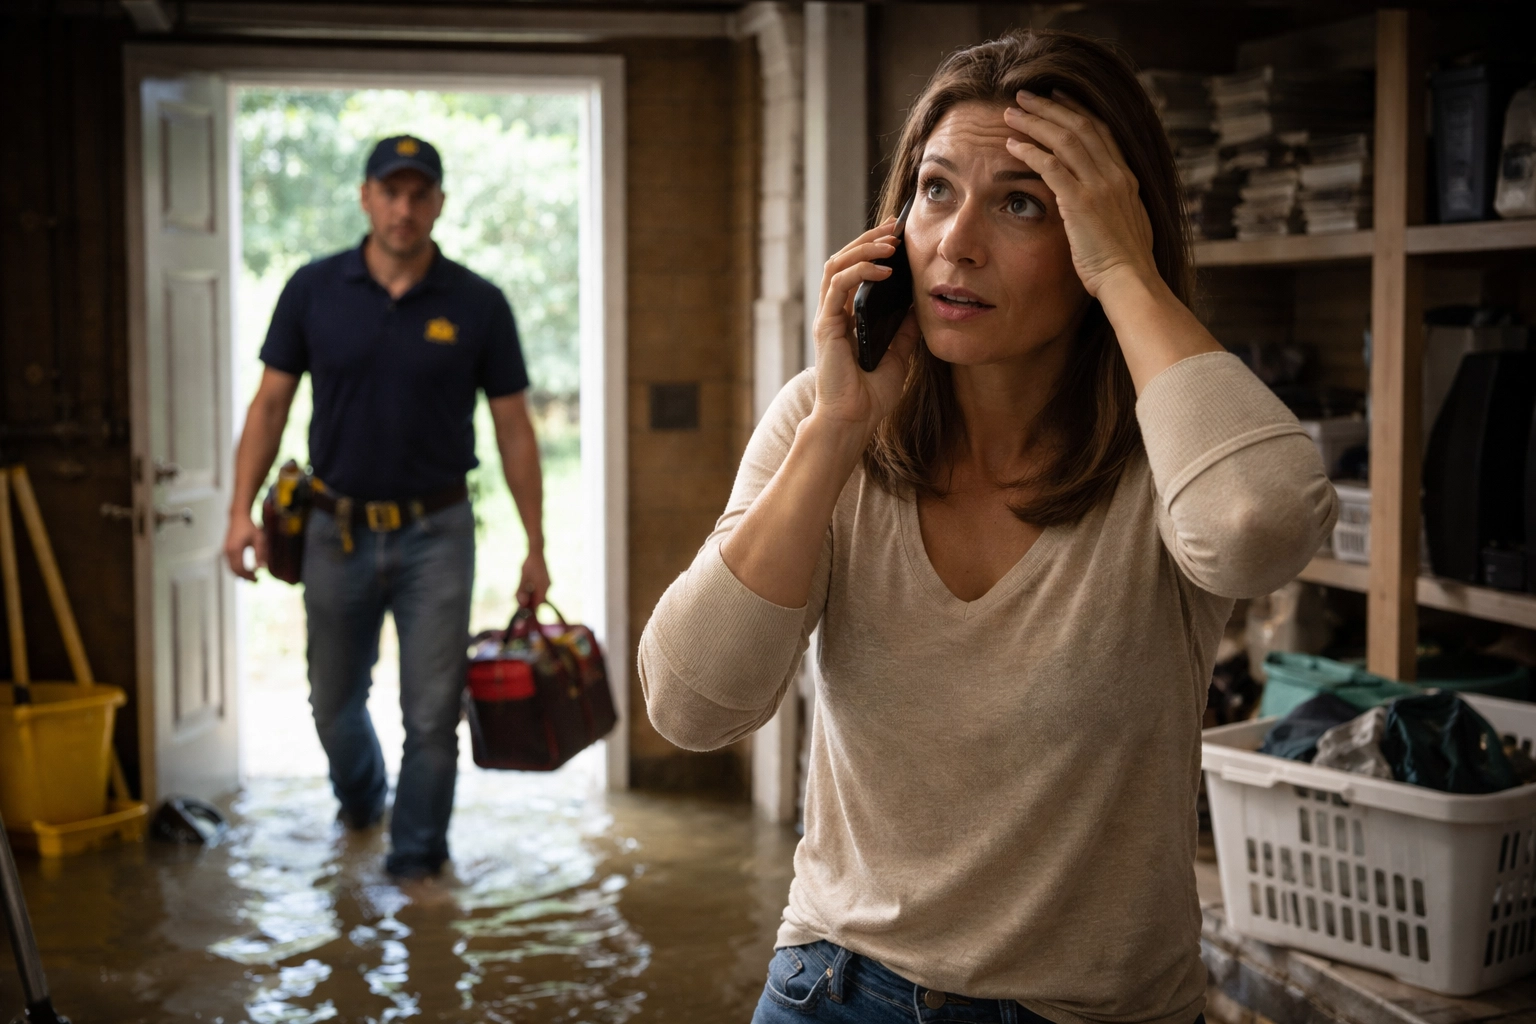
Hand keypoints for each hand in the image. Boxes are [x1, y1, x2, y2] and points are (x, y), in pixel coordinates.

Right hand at [223, 513, 265, 581]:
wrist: (238, 517)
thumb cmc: (250, 527)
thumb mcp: (259, 539)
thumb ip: (260, 553)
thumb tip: (261, 568)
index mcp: (235, 549)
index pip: (240, 568)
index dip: (248, 576)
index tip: (258, 579)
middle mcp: (228, 551)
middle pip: (234, 570)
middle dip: (245, 577)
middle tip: (256, 581)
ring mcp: (225, 551)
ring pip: (231, 568)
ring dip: (241, 574)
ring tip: (252, 577)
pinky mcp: (226, 550)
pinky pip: (230, 563)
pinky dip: (237, 569)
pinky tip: (246, 570)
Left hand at [517, 549, 549, 608]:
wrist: (536, 552)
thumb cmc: (529, 564)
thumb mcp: (523, 578)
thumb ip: (521, 591)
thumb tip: (521, 603)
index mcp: (543, 587)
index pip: (538, 603)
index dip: (531, 608)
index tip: (524, 610)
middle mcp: (547, 586)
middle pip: (539, 599)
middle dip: (531, 602)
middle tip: (520, 602)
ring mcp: (548, 583)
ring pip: (540, 594)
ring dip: (532, 596)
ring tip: (522, 594)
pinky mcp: (546, 580)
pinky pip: (541, 589)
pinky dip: (534, 591)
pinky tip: (527, 587)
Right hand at [811, 220, 920, 437]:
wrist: (854, 421)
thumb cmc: (870, 395)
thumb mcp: (899, 355)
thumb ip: (904, 329)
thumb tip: (920, 305)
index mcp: (848, 318)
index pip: (855, 271)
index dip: (873, 249)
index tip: (898, 235)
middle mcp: (834, 313)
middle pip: (843, 260)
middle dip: (868, 239)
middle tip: (894, 228)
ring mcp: (827, 318)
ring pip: (836, 265)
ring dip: (863, 248)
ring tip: (889, 243)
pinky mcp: (826, 326)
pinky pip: (838, 286)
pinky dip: (860, 271)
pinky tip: (883, 270)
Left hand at [1003, 89, 1157, 299]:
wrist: (1130, 281)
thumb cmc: (1124, 264)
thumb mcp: (1126, 225)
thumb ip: (1114, 206)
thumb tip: (1103, 204)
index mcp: (1126, 178)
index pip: (1101, 131)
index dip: (1077, 110)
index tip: (1057, 97)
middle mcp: (1115, 175)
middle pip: (1080, 126)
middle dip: (1050, 107)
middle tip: (1025, 96)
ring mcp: (1099, 186)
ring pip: (1063, 139)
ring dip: (1035, 122)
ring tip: (1010, 113)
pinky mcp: (1080, 202)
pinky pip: (1050, 166)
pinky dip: (1029, 151)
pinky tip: (1011, 145)